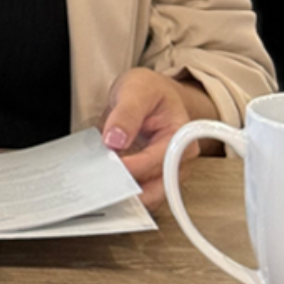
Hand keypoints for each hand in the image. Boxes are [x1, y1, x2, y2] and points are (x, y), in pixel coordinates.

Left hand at [100, 68, 216, 210]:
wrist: (153, 92)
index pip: (159, 160)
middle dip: (129, 189)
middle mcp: (179, 159)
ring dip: (125, 193)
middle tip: (102, 186)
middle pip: (157, 186)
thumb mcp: (135, 89)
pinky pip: (140, 189)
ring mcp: (167, 171)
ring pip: (148, 194)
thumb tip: (115, 139)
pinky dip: (123, 189)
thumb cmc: (150, 90)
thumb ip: (126, 113)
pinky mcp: (153, 176)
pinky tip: (106, 184)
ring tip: (101, 186)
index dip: (134, 167)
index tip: (110, 167)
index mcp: (181, 135)